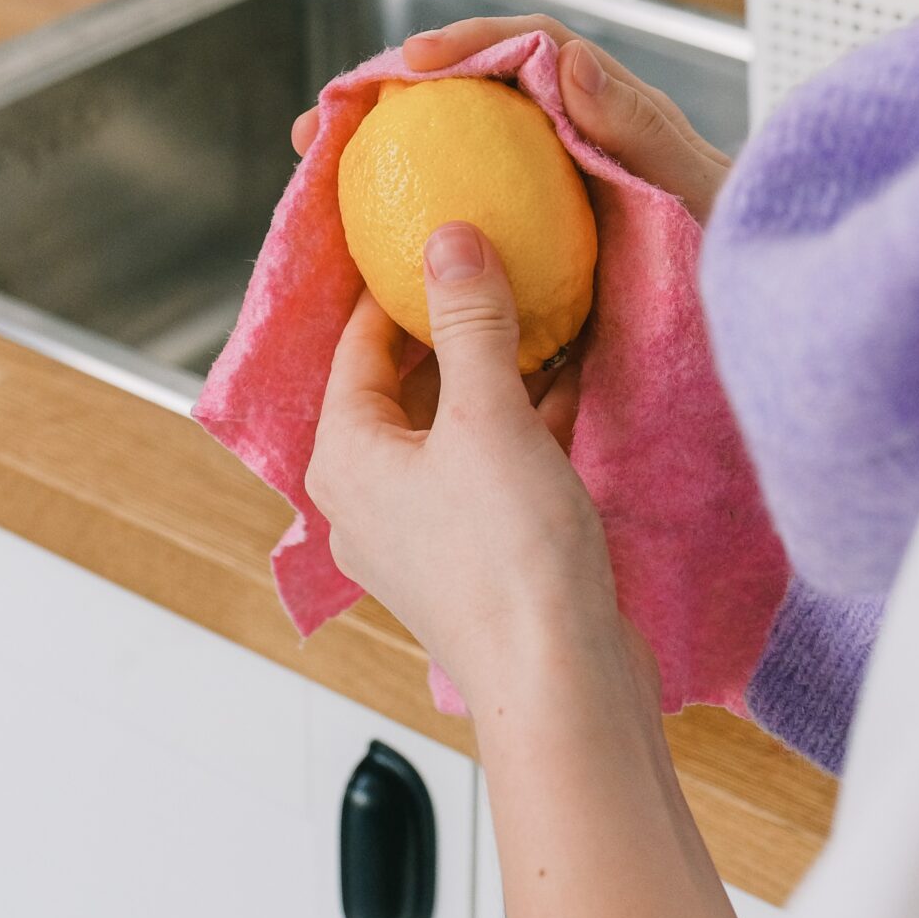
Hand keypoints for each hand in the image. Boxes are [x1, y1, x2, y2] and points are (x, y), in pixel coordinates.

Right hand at [292, 15, 732, 224]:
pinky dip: (404, 220)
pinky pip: (461, 219)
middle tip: (325, 120)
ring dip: (381, 154)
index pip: (531, 51)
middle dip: (389, 96)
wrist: (761, 320)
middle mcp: (573, 141)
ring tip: (319, 169)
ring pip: (451, 154)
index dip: (467, 43)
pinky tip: (360, 249)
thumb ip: (646, 131)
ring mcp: (549, 193)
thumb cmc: (745, 255)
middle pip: (469, 97)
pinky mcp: (534, 245)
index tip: (413, 64)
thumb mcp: (707, 194)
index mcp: (613, 111)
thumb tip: (573, 62)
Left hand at [307, 222, 635, 705]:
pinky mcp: (477, 556)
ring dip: (496, 372)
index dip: (392, 286)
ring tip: (541, 312)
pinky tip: (572, 381)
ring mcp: (423, 532)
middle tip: (493, 264)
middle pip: (404, 385)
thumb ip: (470, 320)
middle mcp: (370, 498)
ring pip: (453, 426)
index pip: (356, 346)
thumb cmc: (509, 562)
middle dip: (452, 326)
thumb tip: (448, 239)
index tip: (429, 235)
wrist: (561, 682)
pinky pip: (491, 465)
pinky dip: (524, 422)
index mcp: (346, 459)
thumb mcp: (489, 416)